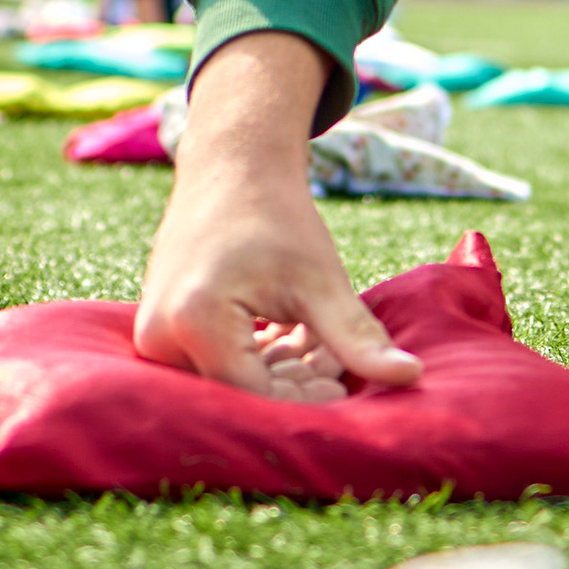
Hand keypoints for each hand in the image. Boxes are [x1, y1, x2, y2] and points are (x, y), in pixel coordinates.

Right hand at [135, 32, 423, 402]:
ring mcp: (155, 335)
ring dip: (281, 372)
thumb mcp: (322, 281)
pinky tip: (296, 336)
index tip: (345, 386)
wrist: (231, 167)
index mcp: (195, 321)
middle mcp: (161, 336)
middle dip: (296, 385)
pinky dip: (259, 359)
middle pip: (240, 393)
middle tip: (336, 360)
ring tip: (321, 343)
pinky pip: (215, 364)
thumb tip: (414, 378)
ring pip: (230, 381)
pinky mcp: (162, 331)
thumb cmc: (277, 217)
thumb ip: (359, 338)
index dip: (307, 401)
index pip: (256, 396)